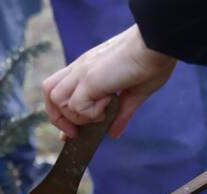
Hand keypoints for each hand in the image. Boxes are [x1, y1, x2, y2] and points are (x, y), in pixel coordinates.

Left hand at [43, 25, 176, 138]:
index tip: (69, 135)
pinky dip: (91, 113)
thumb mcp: (134, 95)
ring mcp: (83, 72)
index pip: (62, 92)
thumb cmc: (151, 63)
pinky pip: (76, 106)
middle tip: (76, 132)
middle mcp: (81, 69)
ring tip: (101, 112)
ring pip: (57, 101)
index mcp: (89, 70)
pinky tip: (109, 102)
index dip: (61, 115)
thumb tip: (113, 134)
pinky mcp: (89, 79)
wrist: (157, 45)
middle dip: (59, 119)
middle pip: (50, 94)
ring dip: (76, 116)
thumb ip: (121, 114)